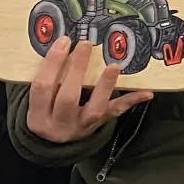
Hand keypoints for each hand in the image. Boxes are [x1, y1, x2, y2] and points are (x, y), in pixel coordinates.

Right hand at [26, 37, 152, 144]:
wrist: (56, 142)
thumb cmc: (47, 110)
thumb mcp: (38, 101)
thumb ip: (48, 78)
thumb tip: (62, 44)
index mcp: (38, 116)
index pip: (42, 88)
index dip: (52, 63)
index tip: (64, 41)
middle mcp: (59, 124)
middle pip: (68, 97)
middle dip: (77, 69)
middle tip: (85, 45)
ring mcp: (81, 126)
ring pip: (94, 108)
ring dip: (105, 85)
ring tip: (113, 66)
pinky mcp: (99, 125)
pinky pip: (115, 112)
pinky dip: (131, 101)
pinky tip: (146, 93)